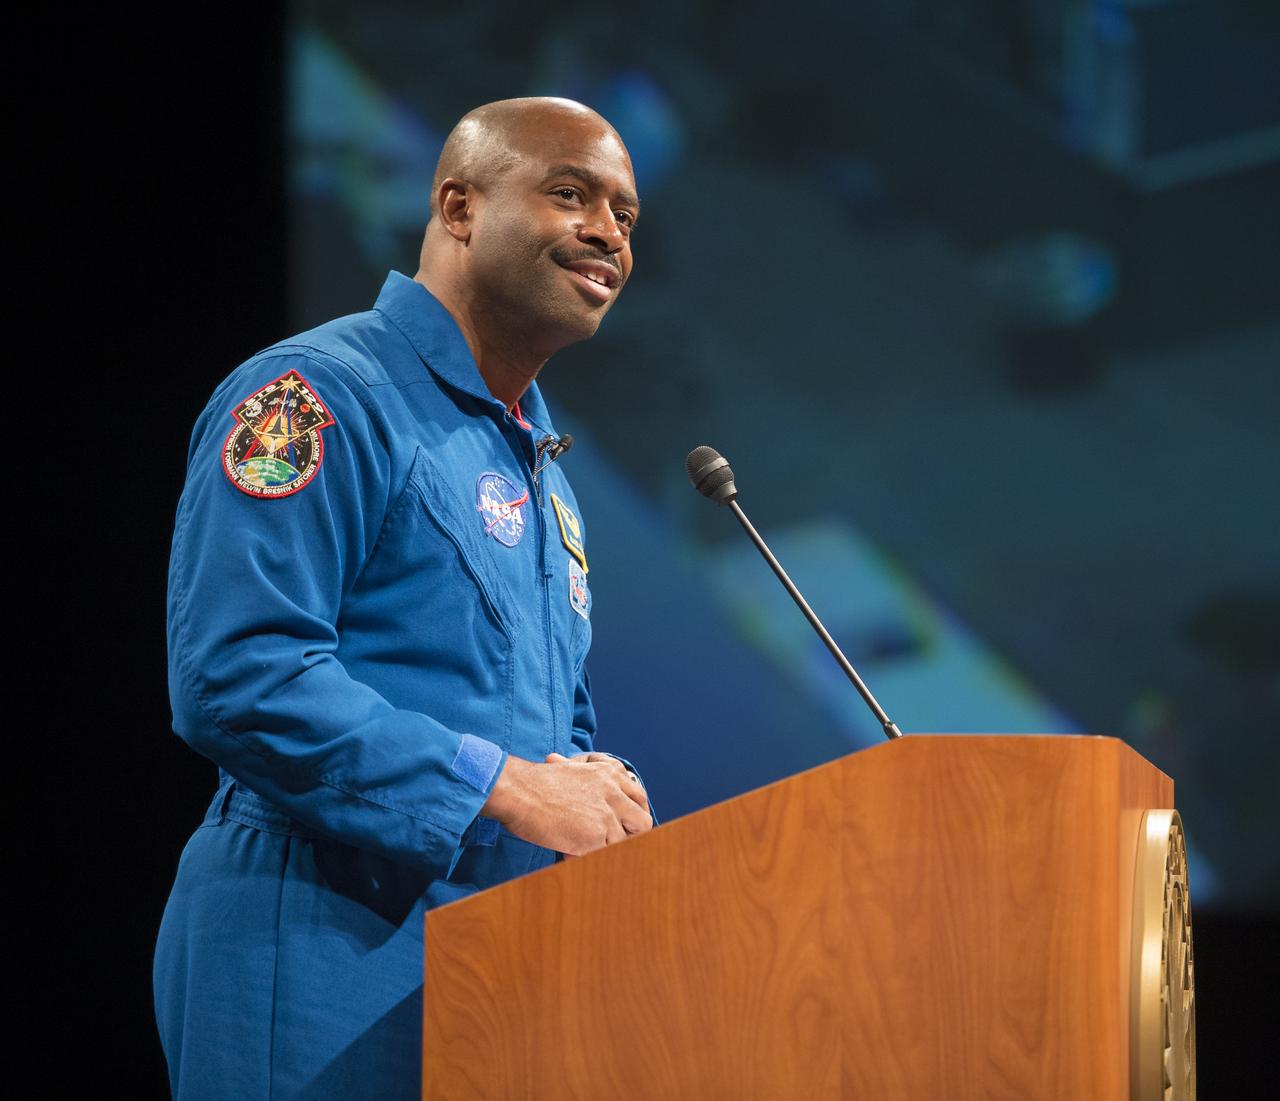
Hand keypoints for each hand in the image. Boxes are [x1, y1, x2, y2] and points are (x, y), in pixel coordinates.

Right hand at [481, 752, 652, 856]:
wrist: (518, 791)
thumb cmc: (536, 783)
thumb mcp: (572, 769)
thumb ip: (592, 782)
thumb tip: (601, 802)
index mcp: (610, 773)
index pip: (640, 798)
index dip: (632, 815)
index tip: (623, 826)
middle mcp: (614, 792)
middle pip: (642, 822)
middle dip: (631, 836)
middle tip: (611, 843)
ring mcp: (606, 815)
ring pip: (623, 844)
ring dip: (604, 849)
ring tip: (579, 848)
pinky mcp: (595, 835)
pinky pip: (602, 856)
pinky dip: (586, 858)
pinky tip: (568, 853)